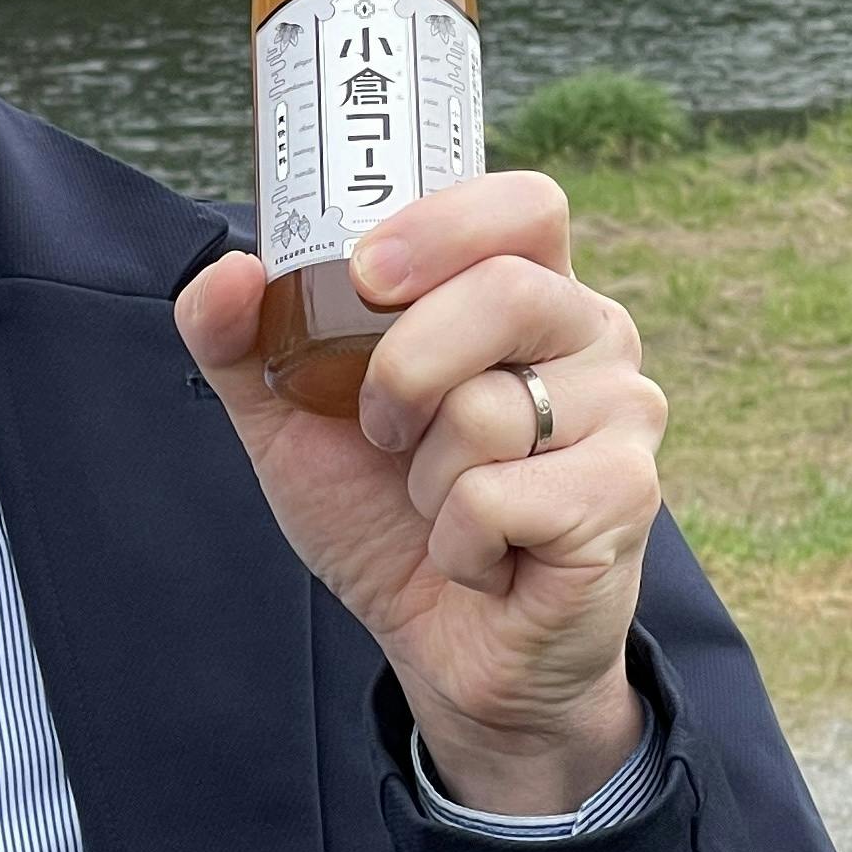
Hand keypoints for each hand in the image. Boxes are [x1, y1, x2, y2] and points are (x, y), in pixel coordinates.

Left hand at [176, 173, 666, 816]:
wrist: (439, 645)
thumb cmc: (381, 511)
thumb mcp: (288, 420)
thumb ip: (240, 339)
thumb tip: (227, 272)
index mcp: (522, 287)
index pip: (525, 205)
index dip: (445, 225)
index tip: (365, 274)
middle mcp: (591, 334)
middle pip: (504, 291)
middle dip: (402, 372)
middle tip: (382, 430)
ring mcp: (623, 413)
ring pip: (489, 408)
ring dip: (424, 477)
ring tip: (440, 503)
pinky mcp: (625, 497)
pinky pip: (501, 498)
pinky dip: (457, 542)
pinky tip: (479, 559)